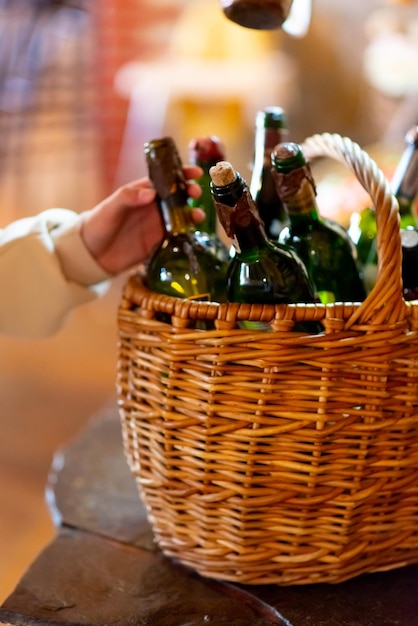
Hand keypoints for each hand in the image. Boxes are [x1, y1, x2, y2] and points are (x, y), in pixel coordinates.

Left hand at [81, 166, 203, 274]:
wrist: (91, 254)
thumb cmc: (98, 224)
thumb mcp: (110, 207)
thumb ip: (129, 197)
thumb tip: (151, 193)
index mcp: (142, 192)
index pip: (165, 179)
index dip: (181, 174)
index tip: (195, 173)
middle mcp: (153, 207)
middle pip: (177, 197)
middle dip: (190, 193)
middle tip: (195, 193)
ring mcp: (157, 225)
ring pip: (181, 217)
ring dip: (192, 214)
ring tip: (197, 216)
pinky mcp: (158, 243)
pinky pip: (177, 236)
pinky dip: (187, 234)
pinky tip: (192, 232)